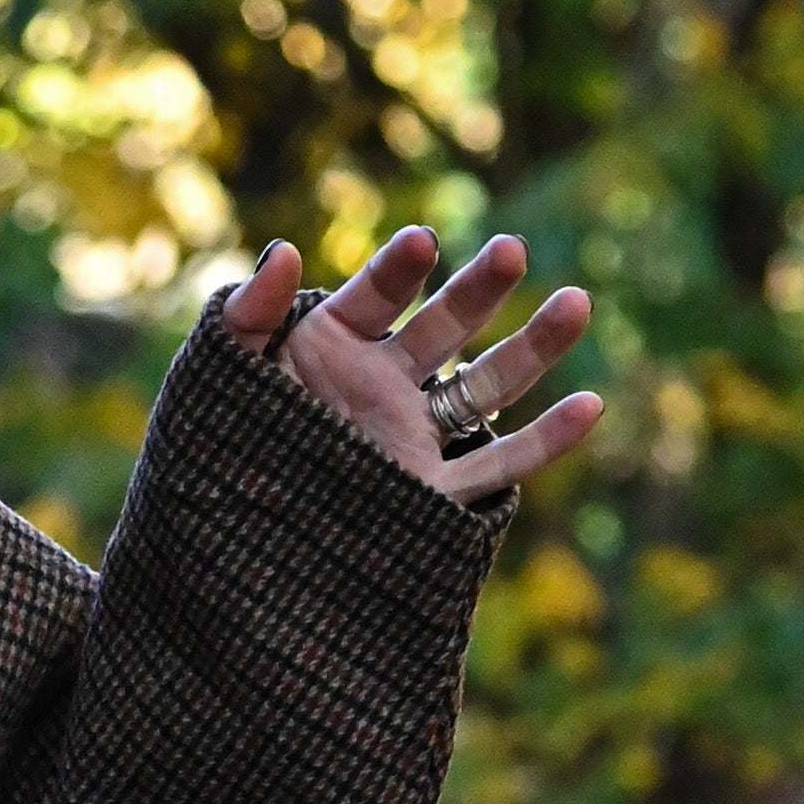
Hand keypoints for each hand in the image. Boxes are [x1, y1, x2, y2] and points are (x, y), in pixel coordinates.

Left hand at [231, 225, 602, 497]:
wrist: (217, 556)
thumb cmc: (211, 459)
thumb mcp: (218, 384)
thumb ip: (247, 317)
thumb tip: (283, 249)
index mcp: (332, 347)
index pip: (377, 294)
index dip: (399, 271)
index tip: (420, 246)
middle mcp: (382, 385)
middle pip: (445, 326)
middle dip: (480, 289)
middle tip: (513, 250)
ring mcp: (412, 439)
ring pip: (486, 385)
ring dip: (534, 345)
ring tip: (578, 302)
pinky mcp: (429, 498)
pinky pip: (497, 470)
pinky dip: (546, 442)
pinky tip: (592, 406)